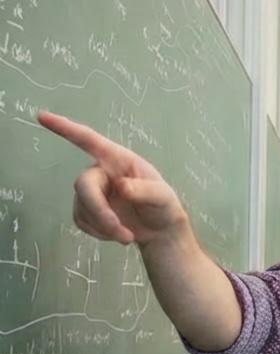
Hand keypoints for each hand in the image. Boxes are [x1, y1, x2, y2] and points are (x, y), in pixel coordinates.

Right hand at [38, 111, 186, 245]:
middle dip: (100, 211)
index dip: (65, 129)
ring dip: (104, 227)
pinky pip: (82, 221)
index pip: (89, 140)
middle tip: (121, 232)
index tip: (42, 117)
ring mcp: (93, 192)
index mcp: (118, 159)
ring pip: (82, 208)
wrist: (160, 231)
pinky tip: (116, 233)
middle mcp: (101, 172)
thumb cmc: (163, 205)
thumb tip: (121, 187)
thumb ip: (144, 191)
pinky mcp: (87, 211)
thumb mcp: (163, 197)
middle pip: (83, 185)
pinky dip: (99, 232)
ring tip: (127, 236)